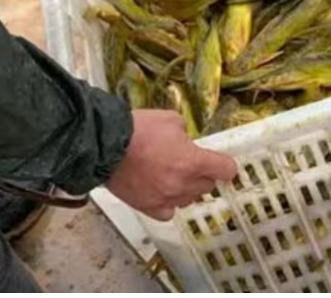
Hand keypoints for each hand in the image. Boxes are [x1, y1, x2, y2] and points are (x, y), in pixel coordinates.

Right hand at [105, 110, 237, 220]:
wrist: (104, 145)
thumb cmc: (138, 129)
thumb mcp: (171, 119)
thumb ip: (185, 133)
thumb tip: (185, 141)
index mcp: (193, 161)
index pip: (226, 170)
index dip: (226, 165)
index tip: (222, 164)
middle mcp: (183, 184)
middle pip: (207, 185)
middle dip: (203, 174)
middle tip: (190, 163)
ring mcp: (165, 198)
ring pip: (189, 199)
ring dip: (187, 188)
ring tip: (173, 175)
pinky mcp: (147, 207)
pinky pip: (168, 211)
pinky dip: (169, 203)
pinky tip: (163, 192)